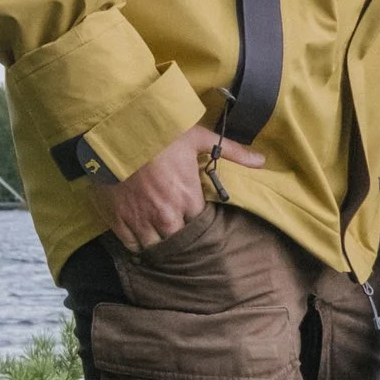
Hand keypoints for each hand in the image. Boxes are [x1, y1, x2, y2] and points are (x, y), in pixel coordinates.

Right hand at [88, 128, 264, 248]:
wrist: (117, 133)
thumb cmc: (160, 134)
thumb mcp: (199, 138)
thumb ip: (232, 151)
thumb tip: (262, 160)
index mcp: (189, 200)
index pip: (200, 224)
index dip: (197, 220)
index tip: (192, 212)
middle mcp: (168, 217)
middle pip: (179, 240)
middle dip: (180, 234)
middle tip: (176, 225)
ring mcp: (142, 221)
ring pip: (156, 247)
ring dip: (160, 242)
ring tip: (160, 234)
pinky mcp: (120, 221)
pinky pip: (133, 245)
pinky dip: (137, 244)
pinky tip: (141, 237)